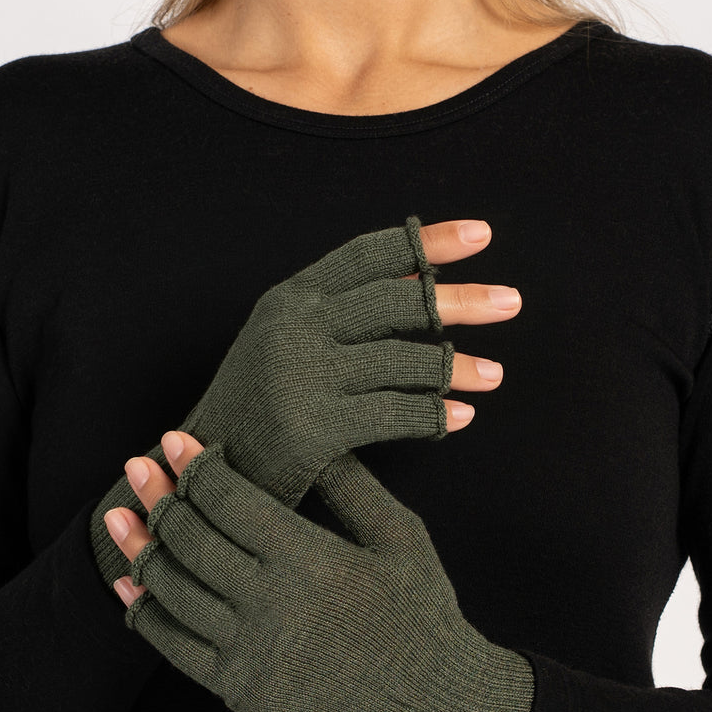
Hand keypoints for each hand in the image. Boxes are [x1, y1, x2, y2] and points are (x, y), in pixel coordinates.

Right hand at [89, 216, 521, 595]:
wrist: (198, 476)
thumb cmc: (256, 409)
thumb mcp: (283, 345)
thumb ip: (340, 314)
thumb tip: (421, 278)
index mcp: (288, 299)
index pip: (370, 254)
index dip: (429, 241)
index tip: (483, 235)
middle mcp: (293, 327)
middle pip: (398, 301)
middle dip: (462, 299)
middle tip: (513, 302)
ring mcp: (301, 376)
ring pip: (406, 361)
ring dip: (458, 368)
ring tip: (495, 375)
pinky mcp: (313, 428)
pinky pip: (397, 414)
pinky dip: (435, 416)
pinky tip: (460, 419)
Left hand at [104, 433, 534, 711]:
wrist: (434, 702)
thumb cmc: (423, 610)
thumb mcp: (402, 536)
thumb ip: (351, 485)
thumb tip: (311, 439)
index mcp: (311, 560)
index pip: (230, 500)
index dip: (196, 465)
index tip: (176, 440)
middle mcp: (274, 606)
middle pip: (192, 540)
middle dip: (159, 497)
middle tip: (137, 468)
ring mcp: (252, 654)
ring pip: (174, 590)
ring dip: (141, 548)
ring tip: (121, 517)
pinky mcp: (242, 690)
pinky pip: (175, 647)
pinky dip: (147, 611)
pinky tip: (132, 583)